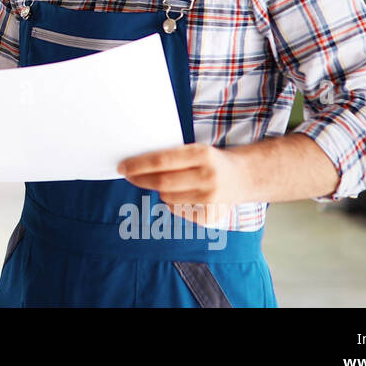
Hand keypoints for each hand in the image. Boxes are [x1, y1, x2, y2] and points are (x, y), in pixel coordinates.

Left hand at [117, 144, 249, 225]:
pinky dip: (172, 203)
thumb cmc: (210, 161)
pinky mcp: (209, 216)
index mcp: (203, 154)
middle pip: (162, 182)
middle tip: (128, 176)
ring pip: (167, 197)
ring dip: (160, 190)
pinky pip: (176, 210)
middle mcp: (208, 177)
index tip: (122, 166)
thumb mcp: (196, 150)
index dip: (139, 164)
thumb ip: (172, 156)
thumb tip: (135, 165)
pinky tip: (184, 195)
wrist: (243, 177)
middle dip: (140, 179)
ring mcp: (210, 199)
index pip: (162, 160)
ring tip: (171, 182)